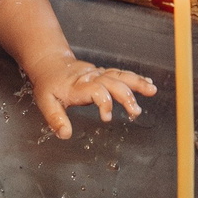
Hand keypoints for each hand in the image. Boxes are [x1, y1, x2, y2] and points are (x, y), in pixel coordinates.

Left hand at [25, 52, 155, 139]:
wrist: (50, 63)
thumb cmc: (49, 84)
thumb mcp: (45, 102)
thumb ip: (55, 118)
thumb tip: (65, 134)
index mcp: (78, 86)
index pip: (96, 90)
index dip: (104, 102)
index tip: (107, 118)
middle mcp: (91, 77)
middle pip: (112, 82)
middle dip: (126, 96)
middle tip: (135, 111)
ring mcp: (98, 74)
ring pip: (120, 76)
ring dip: (136, 83)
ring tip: (151, 90)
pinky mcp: (103, 74)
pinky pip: (120, 74)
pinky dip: (135, 78)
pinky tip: (147, 83)